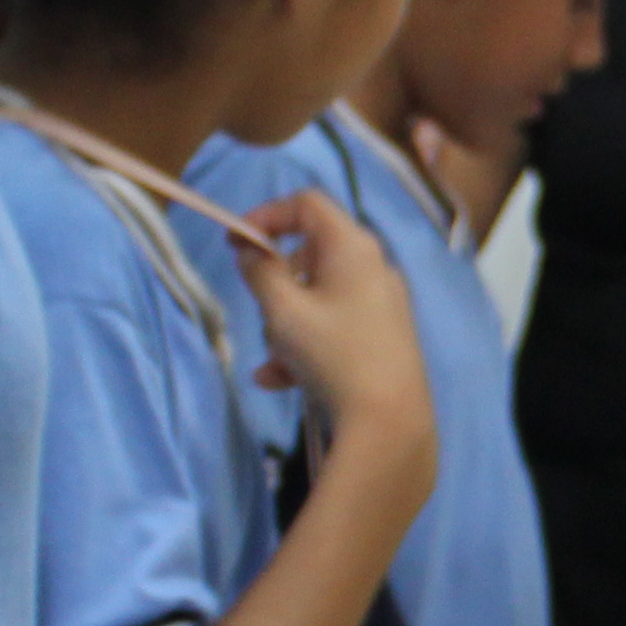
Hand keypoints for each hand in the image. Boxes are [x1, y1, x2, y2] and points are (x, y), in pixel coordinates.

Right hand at [230, 191, 437, 462]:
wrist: (389, 421)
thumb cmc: (333, 355)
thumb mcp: (283, 310)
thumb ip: (260, 271)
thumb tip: (251, 250)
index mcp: (354, 247)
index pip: (307, 204)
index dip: (267, 214)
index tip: (236, 242)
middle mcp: (374, 267)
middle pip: (310, 254)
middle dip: (276, 284)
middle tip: (262, 310)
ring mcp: (381, 304)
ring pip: (317, 297)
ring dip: (286, 324)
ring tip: (275, 359)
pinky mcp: (383, 338)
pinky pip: (332, 327)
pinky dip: (304, 346)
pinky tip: (278, 380)